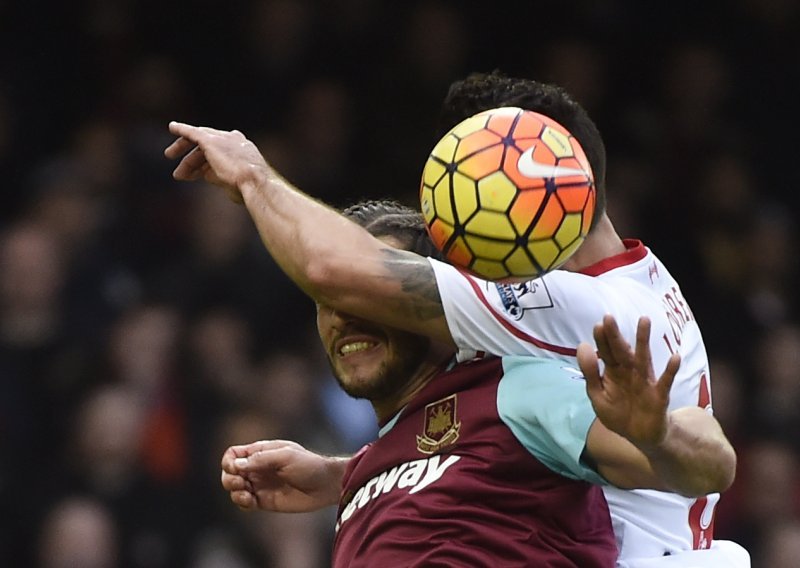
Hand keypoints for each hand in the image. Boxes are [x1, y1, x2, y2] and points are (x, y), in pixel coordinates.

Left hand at [164, 122, 270, 203]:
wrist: (255, 182)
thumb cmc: (248, 188)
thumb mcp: (233, 183)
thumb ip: (220, 176)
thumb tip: (207, 176)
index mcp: (242, 149)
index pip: (219, 153)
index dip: (206, 164)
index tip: (199, 175)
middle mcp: (232, 140)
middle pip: (206, 147)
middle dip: (193, 159)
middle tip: (180, 173)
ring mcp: (222, 139)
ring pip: (198, 142)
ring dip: (183, 151)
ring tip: (171, 161)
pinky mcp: (210, 140)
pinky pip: (192, 132)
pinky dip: (182, 129)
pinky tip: (172, 127)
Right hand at [220, 440, 346, 512]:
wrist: (325, 485)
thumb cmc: (309, 465)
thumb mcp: (285, 456)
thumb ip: (260, 459)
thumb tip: (236, 464)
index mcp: (261, 452)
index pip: (233, 454)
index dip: (229, 462)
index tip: (237, 468)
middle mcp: (258, 468)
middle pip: (229, 472)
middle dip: (229, 478)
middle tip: (242, 482)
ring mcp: (260, 485)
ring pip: (234, 489)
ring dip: (235, 492)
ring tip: (247, 494)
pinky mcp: (265, 501)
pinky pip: (245, 503)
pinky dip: (242, 503)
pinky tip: (251, 501)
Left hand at [576, 315, 680, 449]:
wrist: (639, 437)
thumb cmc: (618, 412)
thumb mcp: (598, 395)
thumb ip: (589, 373)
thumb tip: (582, 346)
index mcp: (613, 371)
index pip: (606, 352)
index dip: (601, 339)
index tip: (598, 325)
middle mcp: (629, 371)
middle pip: (621, 351)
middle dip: (615, 335)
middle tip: (608, 317)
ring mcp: (645, 381)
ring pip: (644, 358)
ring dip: (643, 340)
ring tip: (644, 321)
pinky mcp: (659, 395)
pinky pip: (665, 381)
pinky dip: (670, 370)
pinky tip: (675, 357)